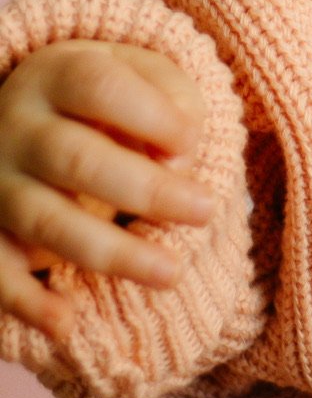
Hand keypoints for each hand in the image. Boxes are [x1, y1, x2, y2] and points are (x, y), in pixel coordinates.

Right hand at [0, 39, 216, 339]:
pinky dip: (27, 302)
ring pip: (46, 220)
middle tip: (206, 212)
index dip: (151, 116)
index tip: (192, 144)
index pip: (99, 87)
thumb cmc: (103, 97)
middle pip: (77, 159)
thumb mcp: (138, 73)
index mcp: (56, 74)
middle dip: (148, 191)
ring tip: (171, 272)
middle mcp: (15, 126)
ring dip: (110, 252)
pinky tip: (67, 324)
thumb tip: (180, 155)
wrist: (25, 116)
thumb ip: (171, 97)